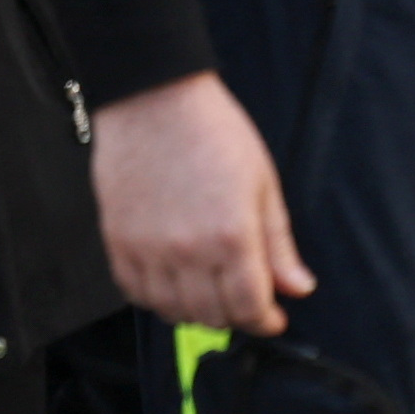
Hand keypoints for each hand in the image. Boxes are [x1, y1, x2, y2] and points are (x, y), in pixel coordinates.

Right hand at [93, 70, 313, 336]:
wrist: (152, 94)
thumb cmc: (212, 129)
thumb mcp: (262, 182)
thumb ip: (278, 242)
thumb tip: (297, 288)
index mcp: (232, 235)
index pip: (250, 307)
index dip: (266, 319)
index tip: (271, 315)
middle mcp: (188, 249)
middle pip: (213, 315)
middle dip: (234, 314)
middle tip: (240, 299)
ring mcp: (148, 247)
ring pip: (172, 310)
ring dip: (194, 310)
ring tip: (204, 291)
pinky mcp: (117, 238)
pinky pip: (134, 291)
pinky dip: (153, 296)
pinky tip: (169, 280)